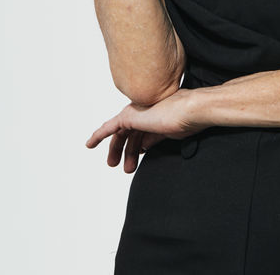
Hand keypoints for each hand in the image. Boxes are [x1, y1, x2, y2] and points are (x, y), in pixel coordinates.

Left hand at [84, 88, 208, 173]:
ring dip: (117, 150)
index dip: (137, 148)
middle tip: (124, 167)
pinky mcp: (128, 117)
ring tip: (115, 165)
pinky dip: (99, 135)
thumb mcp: (167, 133)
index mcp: (153, 116)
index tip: (137, 159)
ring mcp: (135, 113)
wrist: (189, 111)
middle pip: (129, 135)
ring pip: (120, 135)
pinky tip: (90, 144)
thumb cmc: (186, 120)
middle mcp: (142, 112)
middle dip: (125, 151)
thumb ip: (153, 138)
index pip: (141, 134)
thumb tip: (143, 147)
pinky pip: (109, 128)